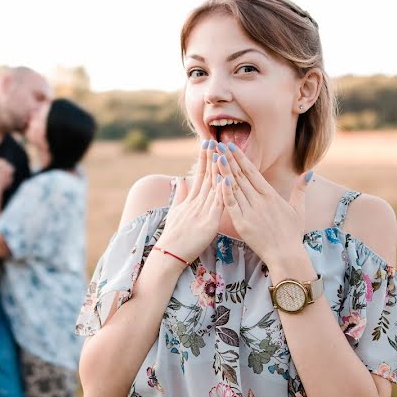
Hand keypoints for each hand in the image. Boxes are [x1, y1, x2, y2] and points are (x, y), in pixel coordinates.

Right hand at [154, 139, 223, 262]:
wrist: (169, 255)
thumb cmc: (172, 236)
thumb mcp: (175, 213)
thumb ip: (180, 196)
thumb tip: (180, 181)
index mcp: (190, 201)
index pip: (199, 176)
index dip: (204, 160)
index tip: (207, 145)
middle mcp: (196, 203)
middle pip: (206, 177)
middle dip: (211, 158)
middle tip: (215, 141)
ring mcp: (202, 212)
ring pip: (213, 187)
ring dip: (218, 170)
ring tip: (222, 153)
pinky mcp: (209, 223)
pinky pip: (218, 205)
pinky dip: (223, 192)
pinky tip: (227, 179)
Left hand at [214, 142, 311, 266]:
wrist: (286, 255)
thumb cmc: (292, 234)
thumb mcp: (298, 209)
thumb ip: (300, 190)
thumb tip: (309, 172)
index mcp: (270, 195)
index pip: (252, 172)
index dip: (241, 158)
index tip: (231, 146)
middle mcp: (260, 200)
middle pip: (241, 175)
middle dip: (229, 159)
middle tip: (218, 144)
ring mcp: (250, 211)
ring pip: (234, 187)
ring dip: (224, 171)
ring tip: (215, 156)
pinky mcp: (242, 223)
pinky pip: (232, 204)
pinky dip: (225, 192)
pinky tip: (219, 180)